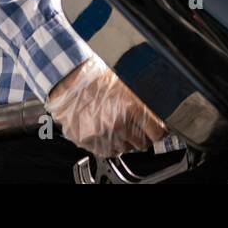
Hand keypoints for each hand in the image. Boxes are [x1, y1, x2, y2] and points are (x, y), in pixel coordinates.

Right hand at [46, 54, 166, 156]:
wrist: (68, 80)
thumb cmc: (96, 76)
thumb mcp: (126, 81)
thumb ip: (142, 100)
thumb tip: (158, 111)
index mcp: (132, 106)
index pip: (157, 132)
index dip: (159, 131)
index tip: (158, 130)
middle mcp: (119, 123)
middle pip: (143, 143)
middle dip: (142, 135)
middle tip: (136, 125)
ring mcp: (103, 135)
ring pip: (125, 149)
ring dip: (125, 140)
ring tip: (117, 123)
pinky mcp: (89, 142)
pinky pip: (107, 151)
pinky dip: (109, 144)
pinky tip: (105, 129)